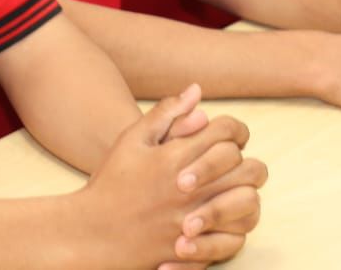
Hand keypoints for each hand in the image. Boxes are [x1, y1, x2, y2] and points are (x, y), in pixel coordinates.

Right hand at [81, 85, 267, 269]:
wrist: (92, 234)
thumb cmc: (112, 183)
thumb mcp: (132, 141)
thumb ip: (166, 114)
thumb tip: (196, 90)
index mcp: (176, 158)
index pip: (226, 132)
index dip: (234, 130)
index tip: (227, 136)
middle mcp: (190, 189)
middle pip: (245, 166)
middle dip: (244, 160)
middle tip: (234, 162)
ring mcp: (194, 220)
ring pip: (247, 203)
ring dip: (246, 192)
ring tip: (234, 188)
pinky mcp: (194, 249)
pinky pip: (235, 239)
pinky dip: (237, 226)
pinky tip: (227, 217)